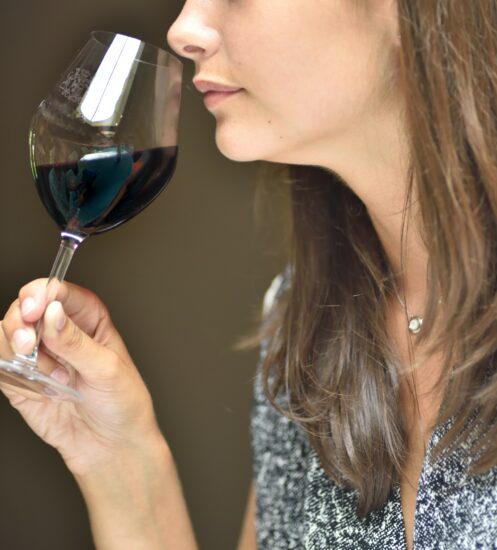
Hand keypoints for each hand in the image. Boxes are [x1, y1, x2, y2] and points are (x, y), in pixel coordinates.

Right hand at [0, 279, 163, 476]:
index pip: (58, 291)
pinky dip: (9, 372)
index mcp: (88, 319)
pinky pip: (0, 364)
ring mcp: (40, 355)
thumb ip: (76, 342)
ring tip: (51, 378)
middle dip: (20, 324)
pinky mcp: (22, 380)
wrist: (112, 446)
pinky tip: (36, 388)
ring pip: (6, 334)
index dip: (41, 294)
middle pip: (24, 308)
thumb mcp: (107, 369)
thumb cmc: (122, 403)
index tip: (33, 309)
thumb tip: (52, 312)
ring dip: (18, 353)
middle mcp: (60, 332)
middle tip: (29, 345)